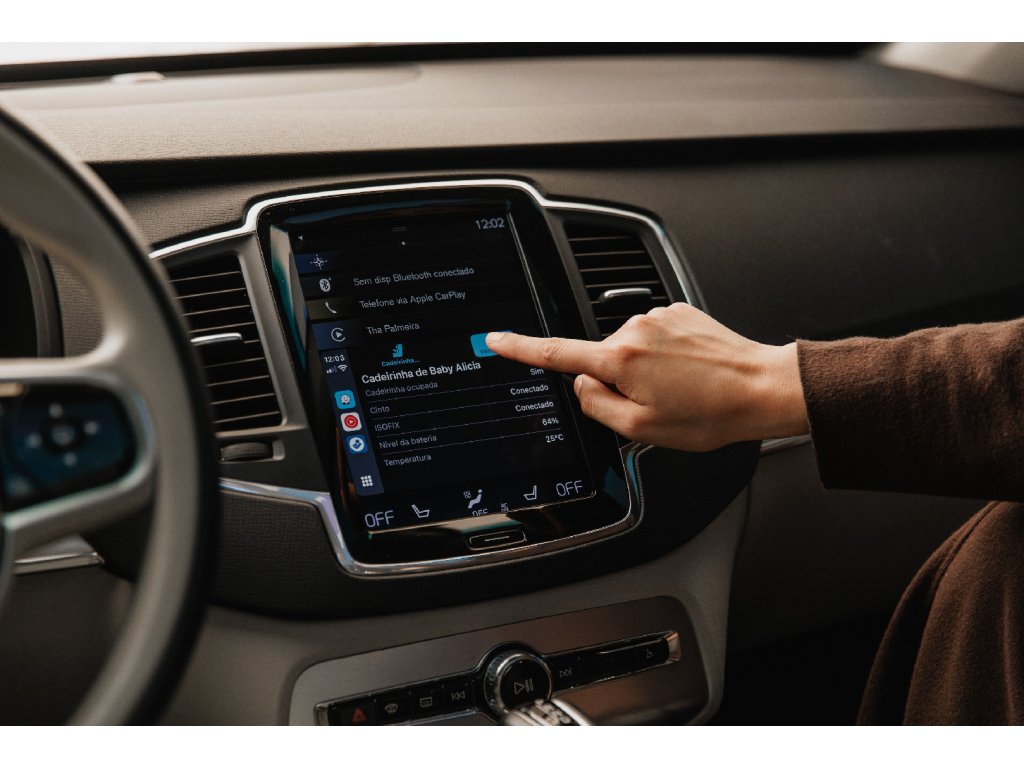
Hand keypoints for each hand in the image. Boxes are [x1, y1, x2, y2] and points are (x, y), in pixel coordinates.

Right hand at [486, 303, 808, 450]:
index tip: (497, 340)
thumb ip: (598, 407)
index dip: (520, 348)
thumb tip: (582, 386)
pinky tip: (690, 373)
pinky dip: (664, 357)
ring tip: (682, 390)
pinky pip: (655, 338)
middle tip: (657, 405)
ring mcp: (658, 316)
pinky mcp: (678, 311)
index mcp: (621, 359)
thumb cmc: (711, 414)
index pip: (557, 353)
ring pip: (629, 350)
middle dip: (618, 382)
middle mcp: (635, 329)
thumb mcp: (642, 430)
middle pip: (601, 359)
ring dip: (644, 370)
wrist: (762, 388)